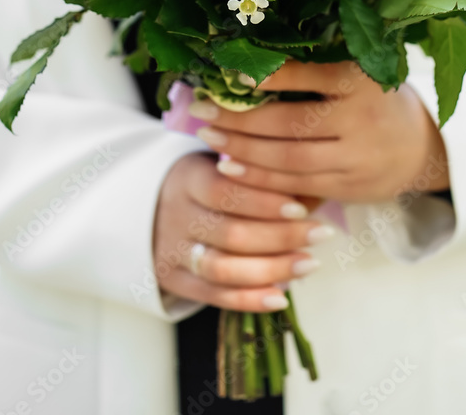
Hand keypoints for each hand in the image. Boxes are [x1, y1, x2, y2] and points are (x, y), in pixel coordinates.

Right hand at [153, 152, 336, 311]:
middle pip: (230, 233)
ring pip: (223, 268)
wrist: (145, 209)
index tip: (302, 208)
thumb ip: (257, 175)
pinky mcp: (174, 281)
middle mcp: (177, 216)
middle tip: (320, 234)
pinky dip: (249, 300)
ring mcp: (173, 252)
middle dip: (280, 236)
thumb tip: (313, 189)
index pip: (226, 192)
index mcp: (187, 179)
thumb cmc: (202, 182)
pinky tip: (281, 297)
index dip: (264, 202)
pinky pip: (213, 296)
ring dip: (272, 269)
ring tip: (309, 264)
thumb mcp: (219, 165)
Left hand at [189, 61, 449, 203]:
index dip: (273, 76)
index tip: (234, 73)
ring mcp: (357, 158)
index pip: (312, 76)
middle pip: (291, 124)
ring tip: (210, 139)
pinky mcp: (351, 187)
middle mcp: (362, 119)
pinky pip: (298, 186)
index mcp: (362, 80)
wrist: (420, 147)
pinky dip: (261, 179)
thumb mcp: (357, 71)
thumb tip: (251, 61)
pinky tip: (233, 168)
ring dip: (244, 152)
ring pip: (290, 160)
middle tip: (201, 112)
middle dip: (240, 121)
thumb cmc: (374, 97)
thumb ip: (316, 68)